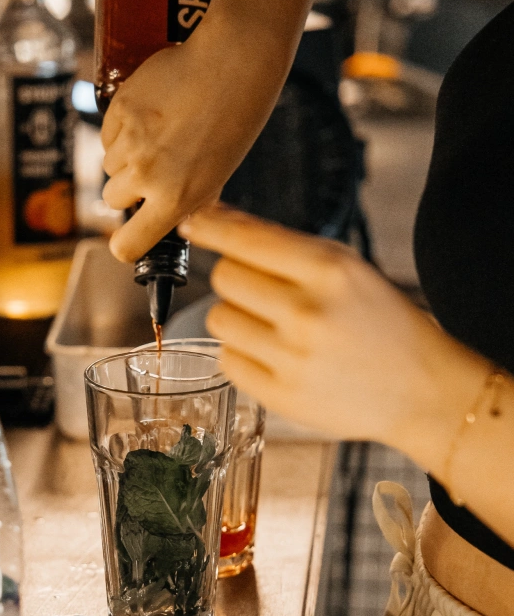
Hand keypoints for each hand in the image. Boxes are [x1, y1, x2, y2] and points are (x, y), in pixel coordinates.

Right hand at [102, 28, 283, 263]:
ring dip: (125, 156)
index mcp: (174, 199)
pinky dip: (122, 129)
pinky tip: (151, 115)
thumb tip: (173, 219)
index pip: (128, 244)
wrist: (233, 64)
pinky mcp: (120, 109)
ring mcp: (130, 141)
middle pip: (112, 199)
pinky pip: (108, 133)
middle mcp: (147, 175)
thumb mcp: (219, 174)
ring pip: (109, 164)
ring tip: (158, 135)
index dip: (125, 244)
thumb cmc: (234, 121)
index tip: (128, 238)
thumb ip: (189, 200)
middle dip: (127, 189)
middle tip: (152, 169)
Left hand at [181, 205, 489, 457]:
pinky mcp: (280, 397)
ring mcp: (291, 359)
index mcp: (328, 270)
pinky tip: (274, 356)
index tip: (193, 223)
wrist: (422, 389)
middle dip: (237, 279)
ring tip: (273, 327)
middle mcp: (307, 313)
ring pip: (218, 318)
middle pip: (224, 277)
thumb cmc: (380, 321)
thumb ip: (281, 245)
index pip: (244, 239)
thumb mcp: (347, 268)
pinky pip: (227, 360)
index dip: (210, 227)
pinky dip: (242, 355)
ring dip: (237, 318)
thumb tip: (213, 219)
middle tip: (265, 292)